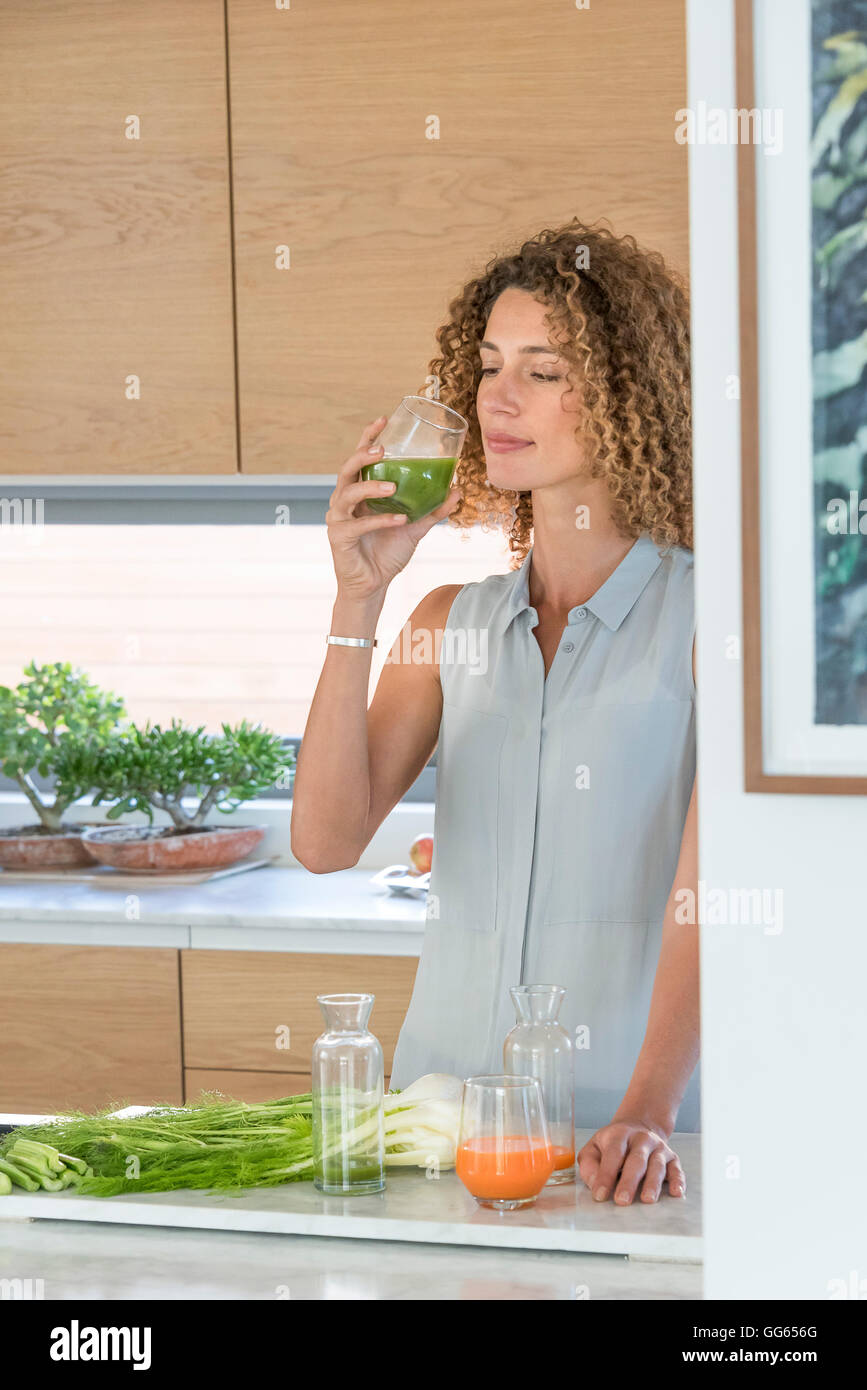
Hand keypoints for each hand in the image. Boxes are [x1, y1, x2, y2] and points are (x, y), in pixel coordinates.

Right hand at [326, 415, 461, 600]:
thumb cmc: (387, 553)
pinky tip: (399, 520)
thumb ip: (433, 510)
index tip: (384, 419)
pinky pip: (358, 525)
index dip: (368, 437)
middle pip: (347, 468)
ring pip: (347, 493)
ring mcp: (338, 518)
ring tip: (393, 486)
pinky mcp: (339, 538)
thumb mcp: (416, 528)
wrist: (373, 585)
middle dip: (363, 455)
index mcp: (359, 492)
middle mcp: (344, 501)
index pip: (360, 458)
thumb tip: (457, 491)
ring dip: (370, 487)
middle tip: (383, 449)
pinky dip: (379, 520)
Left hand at [577, 1119, 685, 1204]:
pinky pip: (676, 1170)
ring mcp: (658, 1148)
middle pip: (636, 1160)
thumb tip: (595, 1184)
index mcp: (619, 1135)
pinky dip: (678, 1181)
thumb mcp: (594, 1147)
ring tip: (647, 1199)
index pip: (613, 1154)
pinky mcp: (672, 1158)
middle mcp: (641, 1139)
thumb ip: (589, 1164)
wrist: (638, 1127)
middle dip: (629, 1182)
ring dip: (652, 1183)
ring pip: (657, 1165)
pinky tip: (676, 1192)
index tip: (600, 1195)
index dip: (605, 1175)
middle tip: (622, 1201)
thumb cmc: (613, 1144)